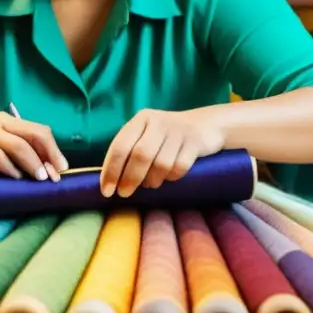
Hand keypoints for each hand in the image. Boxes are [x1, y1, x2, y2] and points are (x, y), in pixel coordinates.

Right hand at [0, 111, 68, 180]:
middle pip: (32, 134)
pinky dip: (10, 168)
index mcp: (11, 121)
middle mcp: (0, 121)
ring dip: (32, 163)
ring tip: (39, 179)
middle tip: (52, 176)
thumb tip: (54, 170)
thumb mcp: (8, 152)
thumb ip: (28, 154)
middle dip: (47, 156)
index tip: (62, 169)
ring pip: (17, 145)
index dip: (54, 149)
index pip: (40, 130)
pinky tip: (16, 178)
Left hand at [100, 108, 224, 197]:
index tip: (106, 191)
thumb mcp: (147, 135)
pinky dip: (171, 177)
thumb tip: (111, 181)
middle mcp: (158, 122)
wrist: (206, 124)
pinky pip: (179, 167)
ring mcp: (178, 131)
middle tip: (124, 193)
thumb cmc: (167, 136)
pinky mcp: (195, 142)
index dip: (111, 170)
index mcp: (141, 119)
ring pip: (160, 164)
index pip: (120, 146)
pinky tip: (168, 177)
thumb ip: (130, 150)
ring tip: (149, 184)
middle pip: (140, 155)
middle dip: (129, 178)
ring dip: (152, 180)